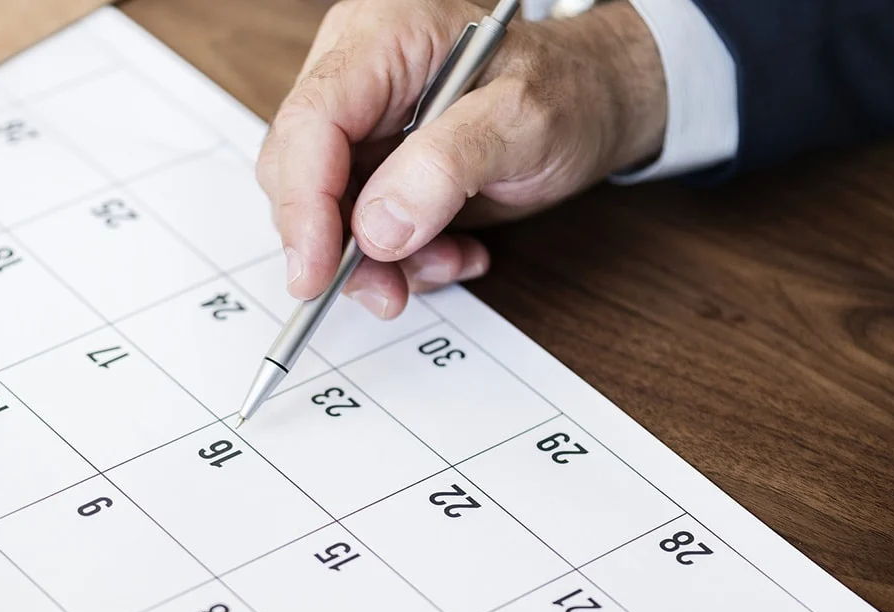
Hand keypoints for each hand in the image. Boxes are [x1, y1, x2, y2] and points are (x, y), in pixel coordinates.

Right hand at [256, 0, 667, 317]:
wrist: (594, 101)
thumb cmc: (568, 89)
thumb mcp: (524, 120)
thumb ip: (447, 166)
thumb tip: (377, 229)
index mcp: (382, 38)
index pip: (310, 122)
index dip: (303, 204)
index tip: (315, 273)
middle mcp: (357, 76)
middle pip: (299, 172)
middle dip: (339, 245)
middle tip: (387, 290)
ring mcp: (361, 125)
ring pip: (324, 214)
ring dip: (379, 261)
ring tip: (448, 260)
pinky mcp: (372, 167)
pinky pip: (357, 231)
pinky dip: (400, 259)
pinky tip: (453, 250)